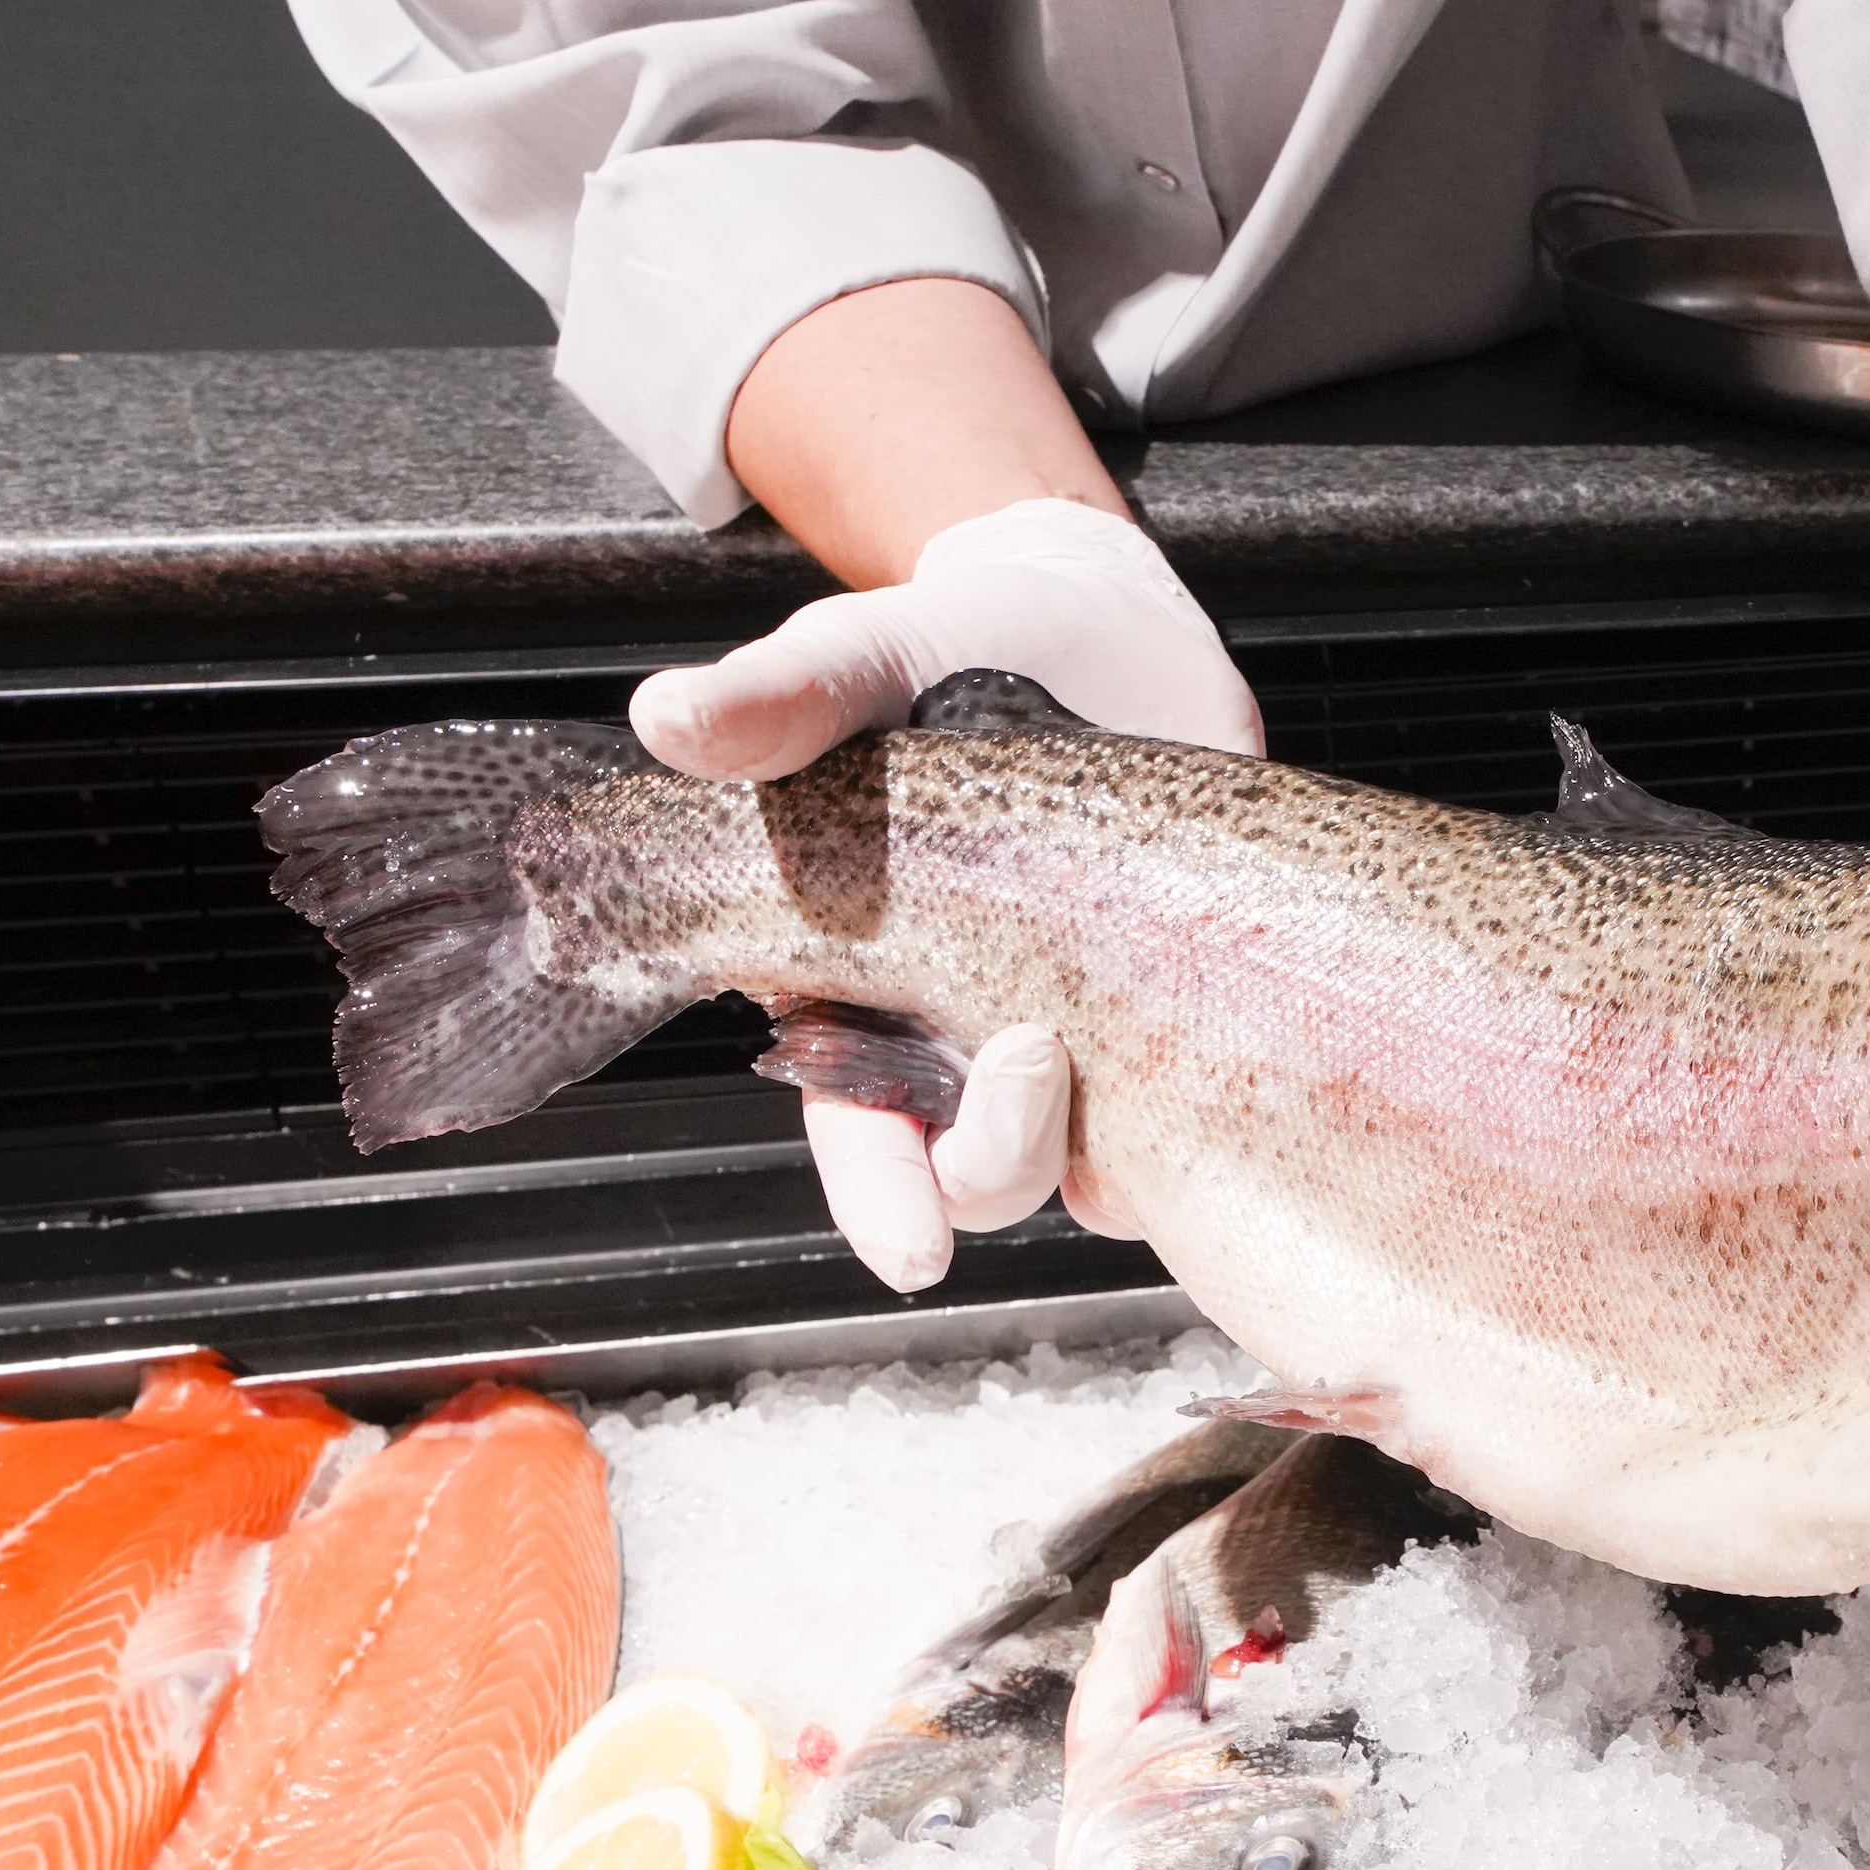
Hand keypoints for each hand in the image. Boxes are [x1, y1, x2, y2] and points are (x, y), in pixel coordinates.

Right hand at [631, 497, 1261, 1291]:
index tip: (911, 1249)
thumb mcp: (858, 666)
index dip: (882, 1195)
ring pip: (1088, 1160)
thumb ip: (780, 701)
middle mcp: (962, 1032)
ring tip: (1089, 1033)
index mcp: (860, 986)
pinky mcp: (1178, 1006)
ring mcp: (1078, 1026)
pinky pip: (1194, 1100)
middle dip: (996, 1156)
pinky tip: (1200, 1037)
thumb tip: (669, 717)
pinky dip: (1200, 1096)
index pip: (858, 1129)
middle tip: (1032, 1059)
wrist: (1086, 620)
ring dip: (1093, 1133)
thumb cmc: (937, 659)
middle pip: (976, 1170)